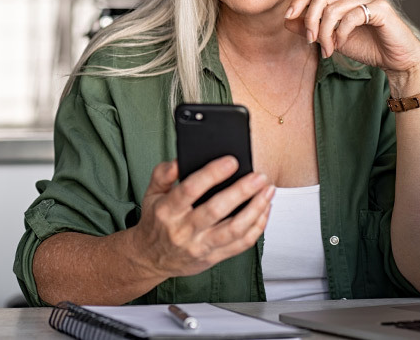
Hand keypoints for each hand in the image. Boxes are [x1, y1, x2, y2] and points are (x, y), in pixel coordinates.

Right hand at [129, 157, 274, 278]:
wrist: (151, 258)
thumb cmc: (156, 222)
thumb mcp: (151, 194)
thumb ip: (162, 174)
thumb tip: (178, 160)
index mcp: (167, 211)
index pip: (190, 190)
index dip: (212, 174)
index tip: (231, 161)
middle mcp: (183, 230)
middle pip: (216, 210)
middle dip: (241, 191)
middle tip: (259, 176)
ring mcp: (200, 246)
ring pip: (233, 229)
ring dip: (255, 209)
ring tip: (268, 191)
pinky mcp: (213, 258)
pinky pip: (241, 244)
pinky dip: (257, 227)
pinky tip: (264, 210)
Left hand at [284, 0, 419, 88]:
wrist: (395, 60)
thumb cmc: (366, 46)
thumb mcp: (332, 38)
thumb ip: (311, 28)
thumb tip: (287, 20)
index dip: (299, 1)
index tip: (288, 18)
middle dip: (310, 19)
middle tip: (310, 40)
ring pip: (334, 8)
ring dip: (325, 32)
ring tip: (328, 49)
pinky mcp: (381, 9)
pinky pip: (351, 17)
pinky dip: (341, 33)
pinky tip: (341, 44)